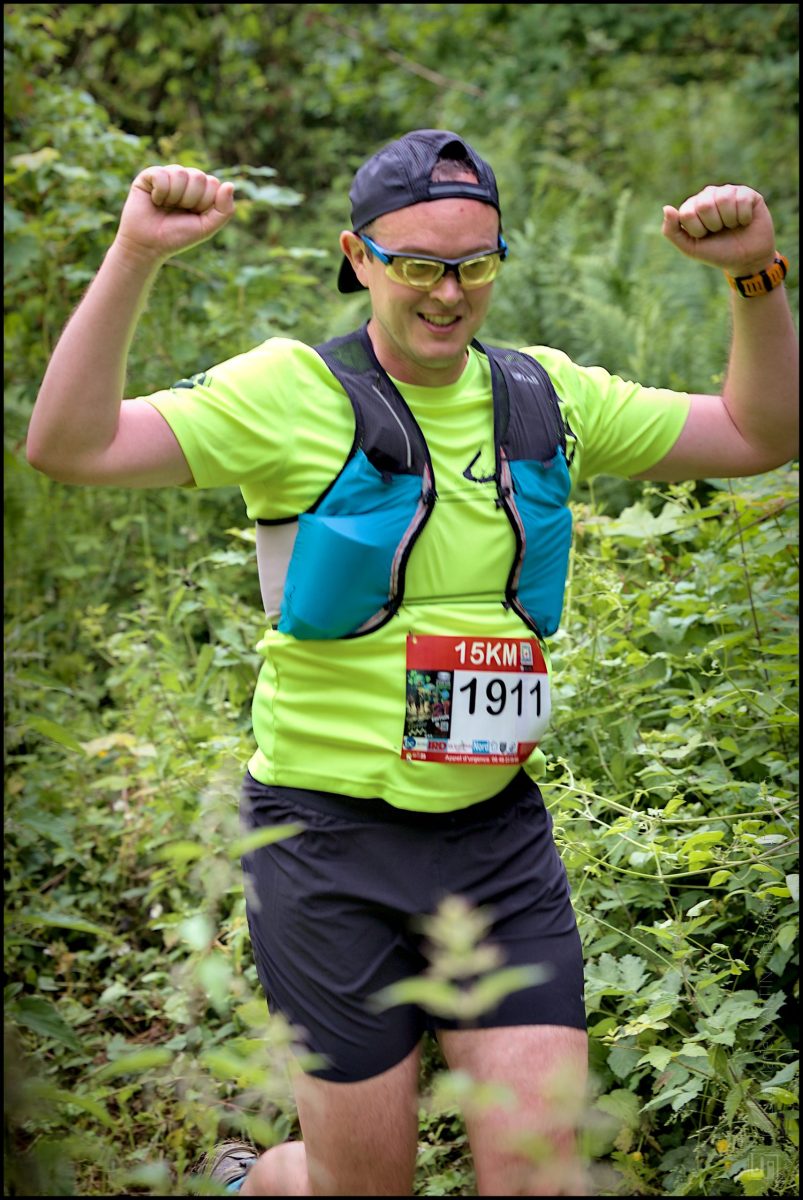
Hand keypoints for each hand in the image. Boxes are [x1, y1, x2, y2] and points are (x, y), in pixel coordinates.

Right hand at [114, 165, 234, 263]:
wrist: (148, 245)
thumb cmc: (177, 236)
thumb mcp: (206, 228)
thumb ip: (224, 210)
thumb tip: (230, 185)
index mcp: (201, 190)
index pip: (213, 183)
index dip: (204, 203)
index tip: (193, 215)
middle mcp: (186, 179)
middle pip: (198, 176)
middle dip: (190, 200)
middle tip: (178, 211)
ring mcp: (168, 175)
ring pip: (180, 173)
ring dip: (174, 197)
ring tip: (165, 206)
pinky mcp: (150, 175)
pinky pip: (161, 174)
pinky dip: (160, 192)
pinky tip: (154, 200)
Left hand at [661, 184, 775, 276]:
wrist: (747, 260)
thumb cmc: (717, 252)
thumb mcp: (690, 248)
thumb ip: (672, 231)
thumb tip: (666, 208)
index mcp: (693, 206)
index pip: (687, 213)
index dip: (698, 230)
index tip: (705, 236)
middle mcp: (709, 195)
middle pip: (705, 205)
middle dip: (713, 225)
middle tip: (720, 230)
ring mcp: (728, 192)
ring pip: (724, 199)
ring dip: (729, 220)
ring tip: (732, 226)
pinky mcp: (747, 194)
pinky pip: (742, 200)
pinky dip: (744, 217)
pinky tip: (744, 221)